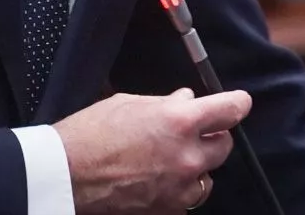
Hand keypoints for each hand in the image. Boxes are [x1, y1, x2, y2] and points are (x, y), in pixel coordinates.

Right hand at [54, 87, 250, 212]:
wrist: (66, 175)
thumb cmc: (90, 134)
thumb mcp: (129, 104)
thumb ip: (164, 104)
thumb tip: (187, 101)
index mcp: (180, 122)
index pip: (230, 110)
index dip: (237, 104)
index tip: (238, 103)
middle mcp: (187, 156)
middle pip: (224, 146)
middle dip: (212, 136)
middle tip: (193, 132)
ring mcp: (179, 188)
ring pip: (207, 178)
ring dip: (196, 168)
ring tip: (171, 161)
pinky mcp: (167, 210)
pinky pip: (186, 200)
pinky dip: (178, 191)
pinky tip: (158, 182)